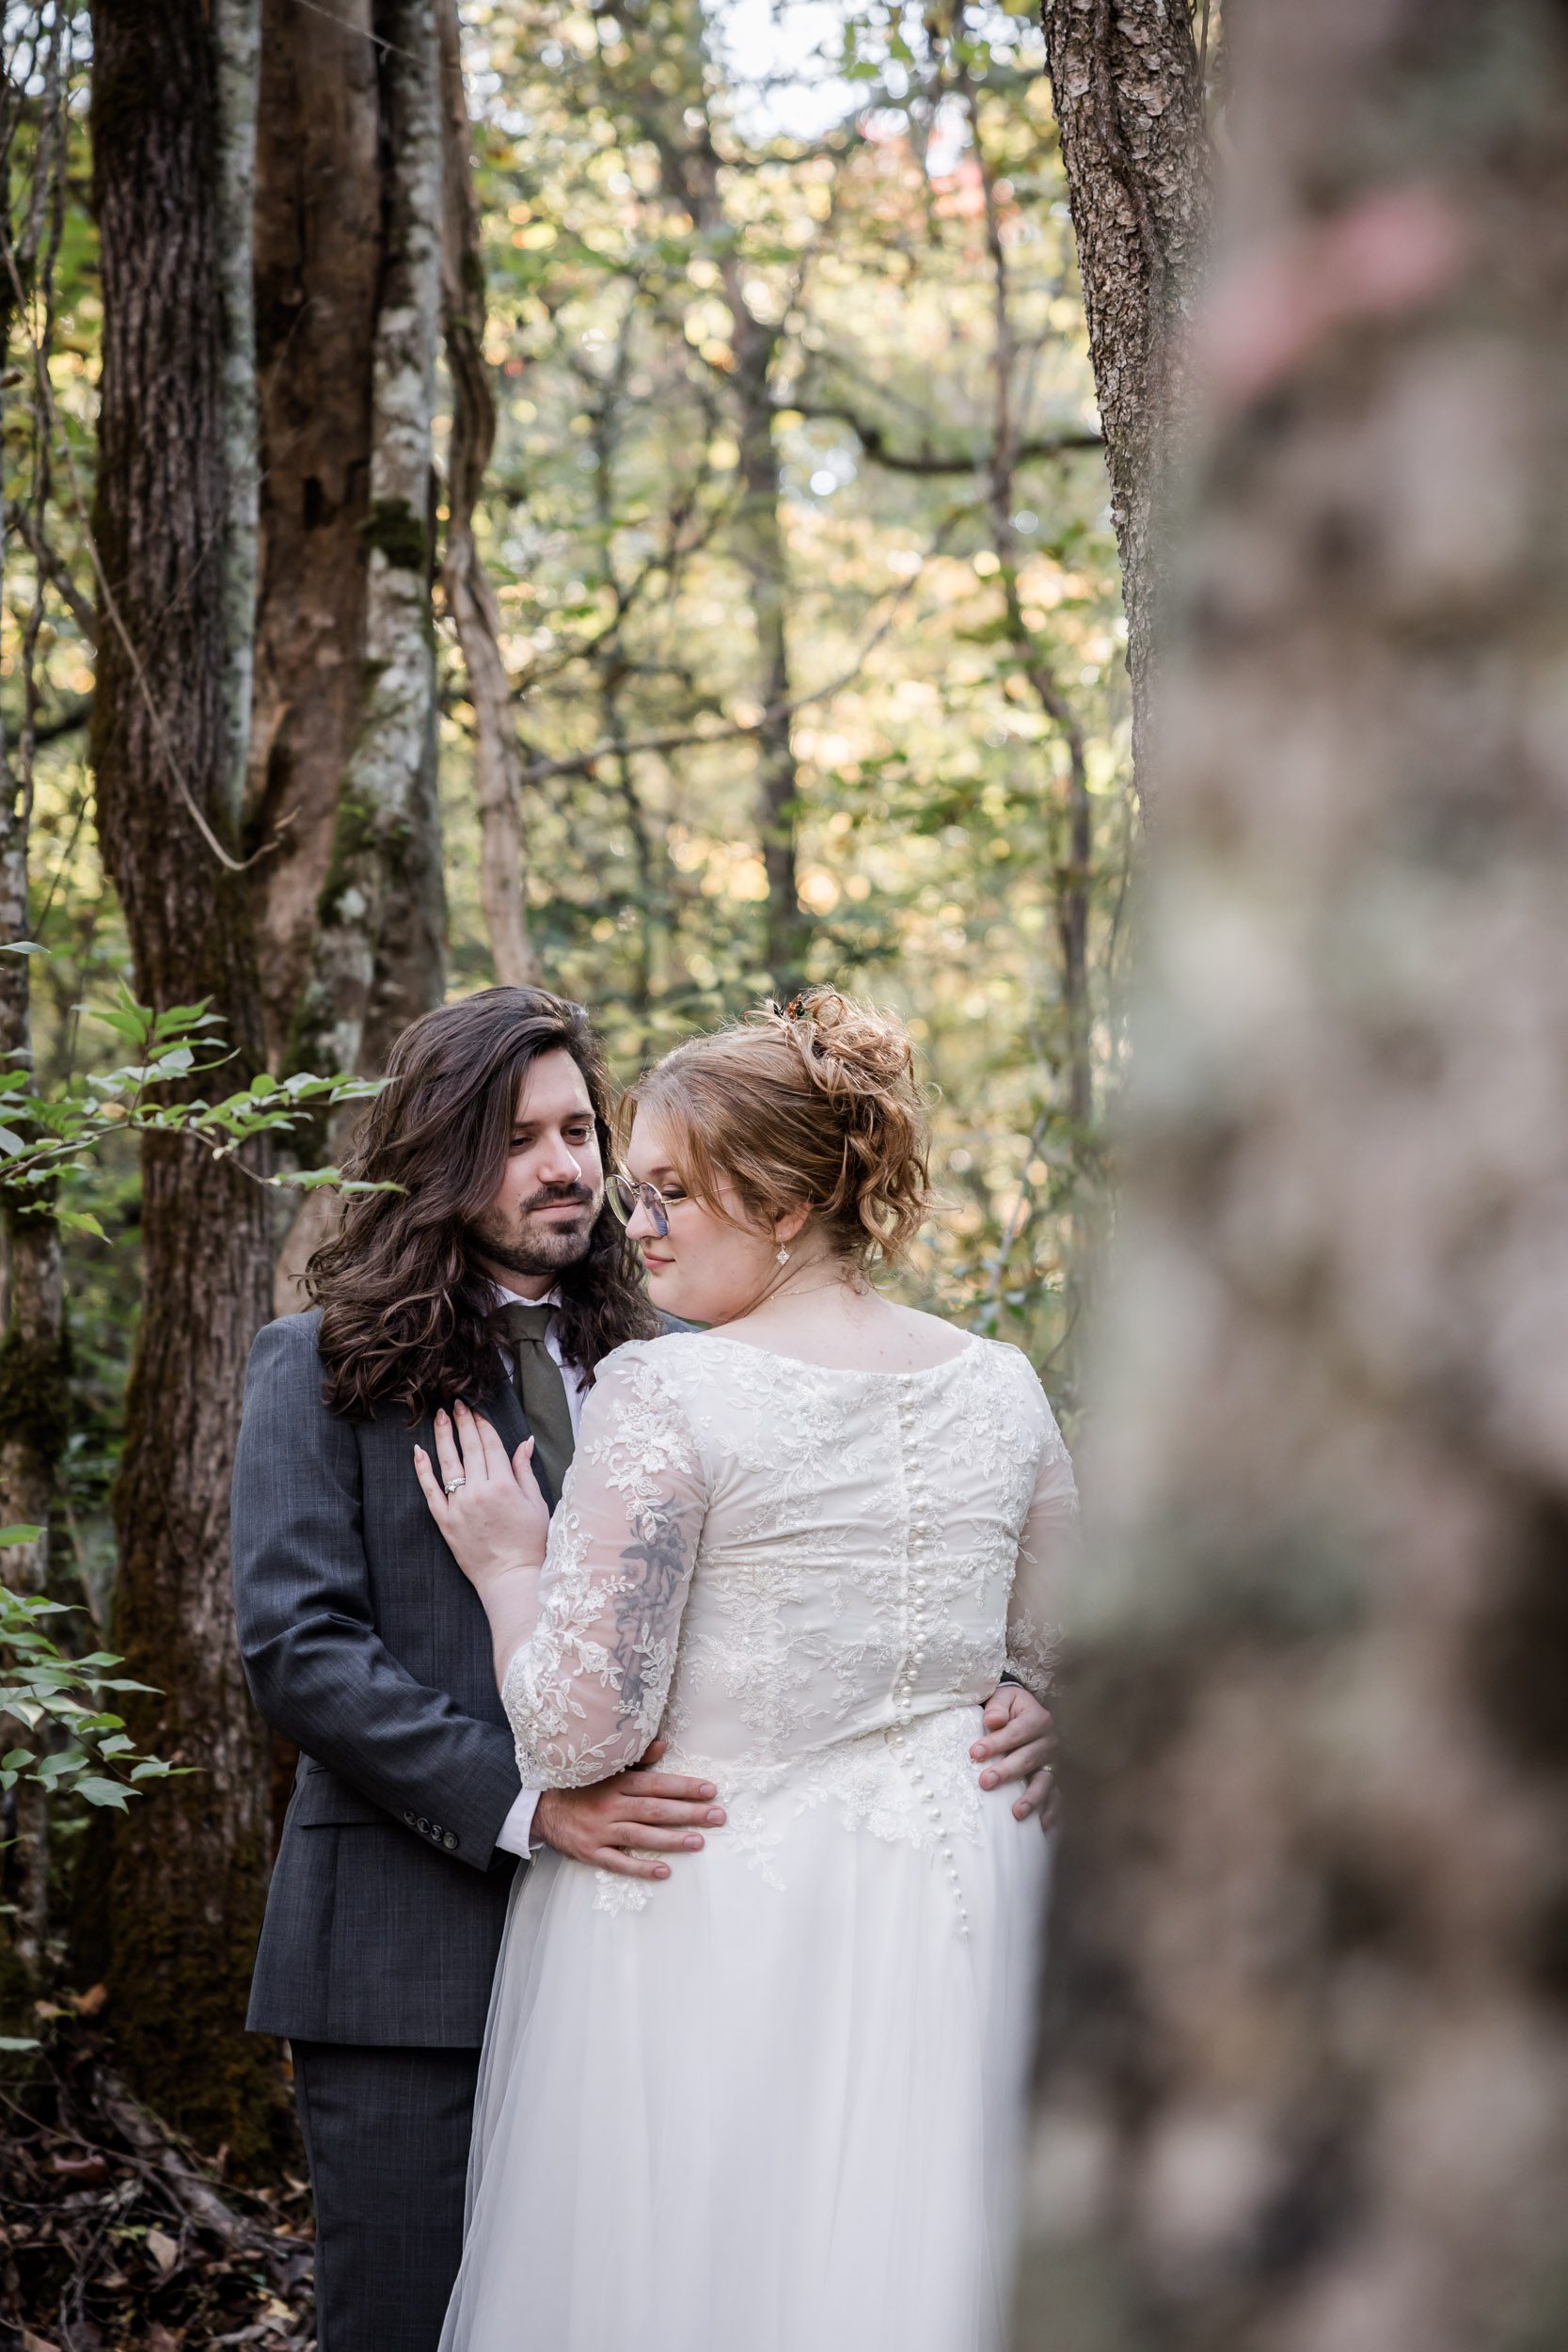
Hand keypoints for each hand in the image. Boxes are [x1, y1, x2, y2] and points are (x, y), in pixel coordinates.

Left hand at [414, 1400, 549, 1589]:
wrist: (511, 1576)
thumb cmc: (530, 1541)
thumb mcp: (536, 1503)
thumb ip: (525, 1470)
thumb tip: (524, 1442)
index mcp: (504, 1485)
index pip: (490, 1445)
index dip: (483, 1425)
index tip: (476, 1411)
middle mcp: (480, 1492)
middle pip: (469, 1449)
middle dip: (462, 1423)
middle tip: (456, 1403)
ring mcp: (460, 1506)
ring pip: (448, 1464)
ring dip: (442, 1437)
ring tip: (438, 1417)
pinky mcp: (445, 1521)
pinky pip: (430, 1491)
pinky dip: (423, 1471)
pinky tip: (418, 1451)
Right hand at [533, 1741, 726, 1880]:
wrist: (540, 1807)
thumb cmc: (580, 1785)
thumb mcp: (604, 1766)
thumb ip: (636, 1758)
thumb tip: (664, 1744)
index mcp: (616, 1782)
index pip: (657, 1784)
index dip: (684, 1787)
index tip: (710, 1790)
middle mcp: (610, 1805)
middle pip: (655, 1810)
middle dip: (689, 1813)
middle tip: (717, 1816)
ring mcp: (600, 1830)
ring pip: (641, 1835)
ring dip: (671, 1839)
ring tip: (699, 1842)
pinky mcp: (590, 1852)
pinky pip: (618, 1862)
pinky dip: (640, 1867)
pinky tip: (663, 1871)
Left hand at [972, 1684, 1057, 1829]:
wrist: (1023, 1712)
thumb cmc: (1008, 1707)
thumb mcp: (1003, 1698)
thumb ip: (997, 1707)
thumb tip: (992, 1721)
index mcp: (1039, 1719)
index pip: (1017, 1732)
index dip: (997, 1742)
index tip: (974, 1753)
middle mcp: (1050, 1742)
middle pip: (1028, 1759)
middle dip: (1007, 1771)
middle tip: (985, 1782)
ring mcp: (1053, 1764)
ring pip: (1044, 1782)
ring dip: (1031, 1798)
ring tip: (1016, 1813)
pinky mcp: (1053, 1780)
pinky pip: (1055, 1798)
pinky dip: (1050, 1811)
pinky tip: (1041, 1826)